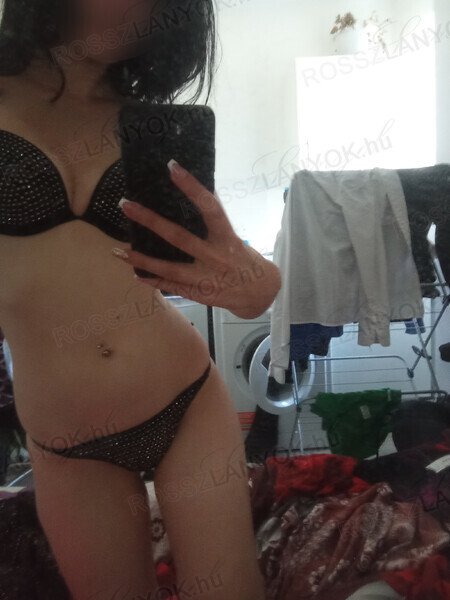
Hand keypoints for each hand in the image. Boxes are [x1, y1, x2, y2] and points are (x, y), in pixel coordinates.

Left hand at [112, 160, 280, 318]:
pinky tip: (134, 272)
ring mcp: (206, 278)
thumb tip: (196, 192)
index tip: (172, 167)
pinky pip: (171, 287)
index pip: (210, 208)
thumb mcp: (234, 237)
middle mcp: (216, 257)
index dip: (192, 187)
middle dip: (151, 221)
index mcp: (227, 238)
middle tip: (126, 205)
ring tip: (117, 251)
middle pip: (180, 238)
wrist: (259, 293)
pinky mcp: (199, 294)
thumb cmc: (244, 258)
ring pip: (170, 268)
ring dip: (142, 259)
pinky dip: (152, 280)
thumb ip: (214, 222)